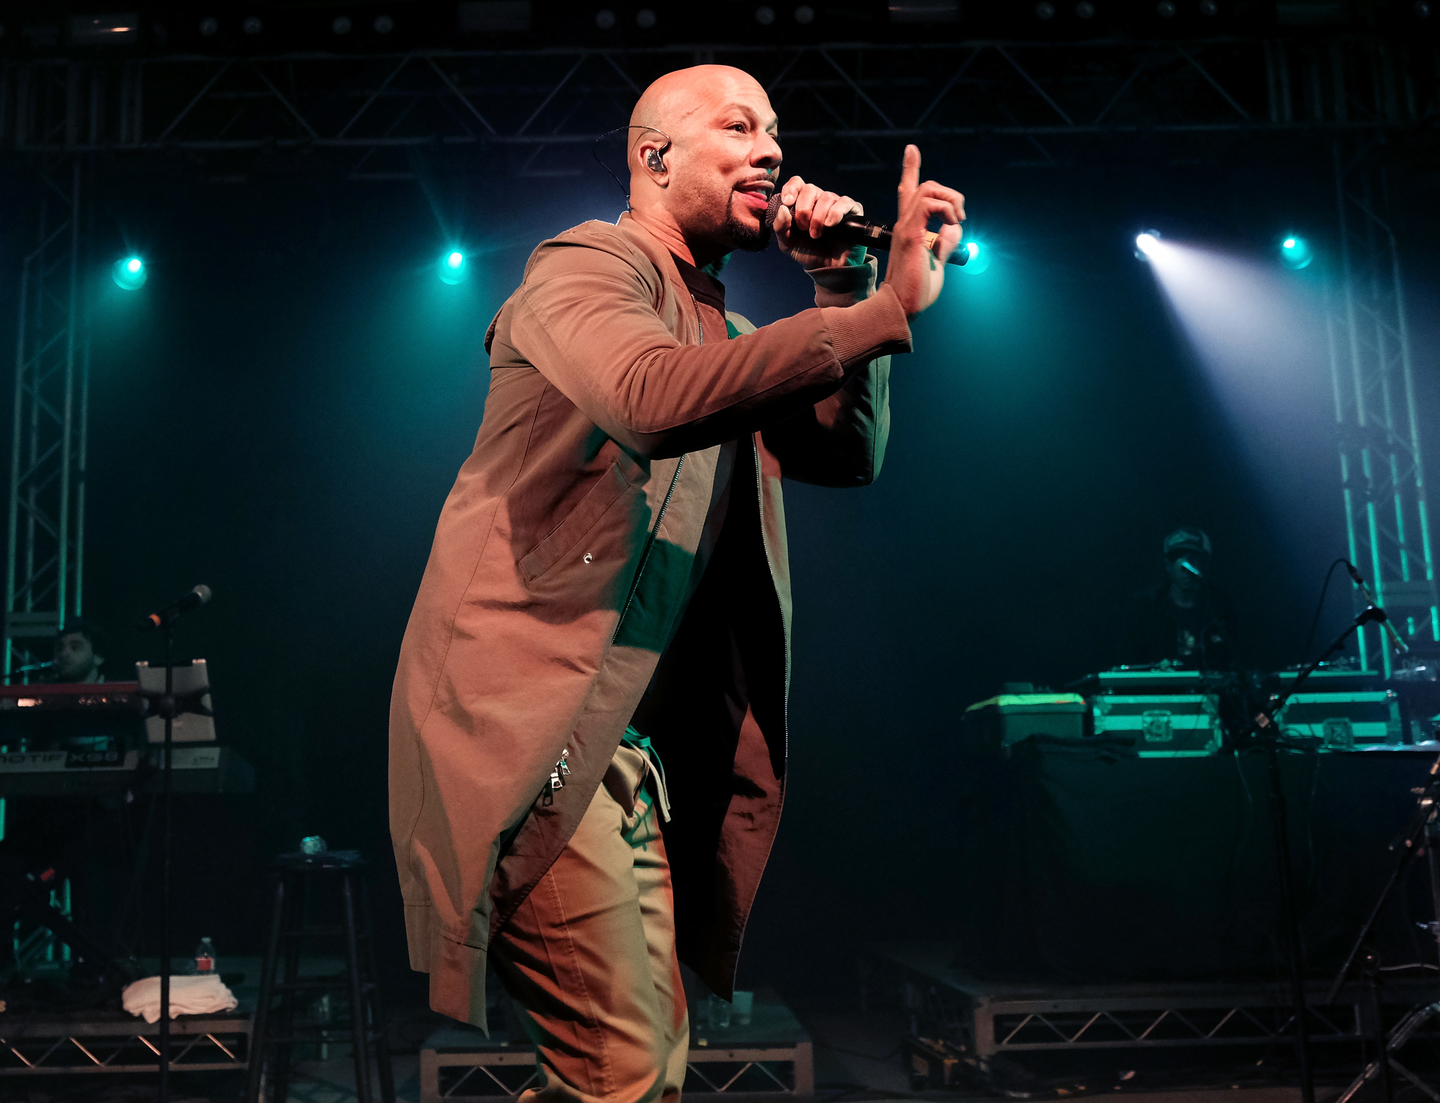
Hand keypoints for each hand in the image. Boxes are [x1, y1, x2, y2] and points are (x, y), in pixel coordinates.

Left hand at [771, 177, 865, 269]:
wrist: (826, 268)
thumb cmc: (808, 252)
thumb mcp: (787, 243)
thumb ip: (780, 226)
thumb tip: (783, 208)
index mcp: (802, 202)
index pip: (796, 183)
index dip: (791, 189)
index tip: (788, 203)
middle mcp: (819, 200)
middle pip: (810, 188)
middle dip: (803, 209)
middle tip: (803, 227)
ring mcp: (836, 203)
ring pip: (826, 197)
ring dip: (818, 218)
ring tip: (816, 234)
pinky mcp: (852, 210)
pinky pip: (844, 202)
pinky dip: (835, 213)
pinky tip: (830, 225)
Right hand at [881, 145, 964, 316]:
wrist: (902, 307)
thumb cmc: (917, 290)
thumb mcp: (938, 261)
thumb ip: (944, 241)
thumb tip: (955, 226)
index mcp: (909, 229)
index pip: (908, 193)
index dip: (911, 170)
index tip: (912, 150)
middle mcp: (904, 224)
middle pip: (925, 186)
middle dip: (951, 194)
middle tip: (959, 218)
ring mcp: (905, 227)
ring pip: (928, 189)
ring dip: (951, 200)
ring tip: (956, 221)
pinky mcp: (911, 234)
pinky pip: (930, 204)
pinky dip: (947, 211)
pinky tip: (952, 226)